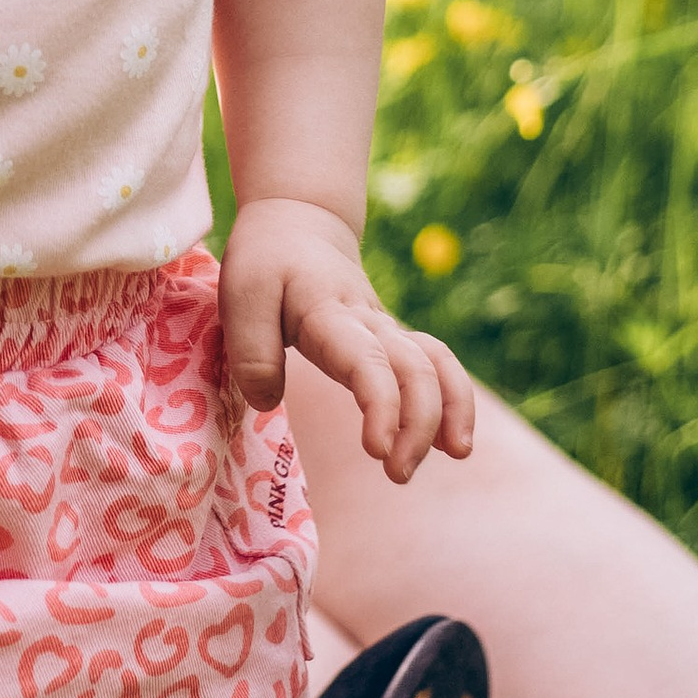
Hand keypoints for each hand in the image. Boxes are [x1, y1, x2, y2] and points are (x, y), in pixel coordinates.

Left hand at [219, 198, 474, 485]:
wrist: (298, 223)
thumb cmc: (265, 261)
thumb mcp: (240, 294)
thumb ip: (252, 351)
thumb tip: (269, 402)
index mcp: (329, 312)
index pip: (368, 361)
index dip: (382, 406)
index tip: (378, 450)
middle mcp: (369, 321)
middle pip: (416, 366)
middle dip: (420, 421)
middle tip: (399, 474)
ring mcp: (386, 329)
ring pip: (436, 361)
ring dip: (451, 407)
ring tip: (457, 453)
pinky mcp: (390, 340)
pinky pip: (433, 364)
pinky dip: (450, 399)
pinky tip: (449, 440)